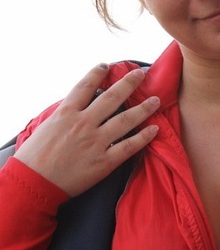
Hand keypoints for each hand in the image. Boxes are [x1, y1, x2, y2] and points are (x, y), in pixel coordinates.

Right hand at [15, 64, 159, 196]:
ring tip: (156, 100)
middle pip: (112, 98)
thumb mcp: (45, 126)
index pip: (85, 86)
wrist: (34, 183)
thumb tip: (77, 106)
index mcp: (66, 113)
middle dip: (128, 83)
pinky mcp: (104, 162)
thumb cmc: (34, 157)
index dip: (97, 73)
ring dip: (143, 108)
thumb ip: (64, 115)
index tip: (107, 65)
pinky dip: (143, 137)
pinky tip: (154, 129)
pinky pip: (129, 147)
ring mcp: (95, 142)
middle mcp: (83, 123)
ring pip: (125, 120)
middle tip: (141, 74)